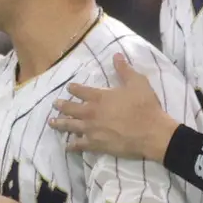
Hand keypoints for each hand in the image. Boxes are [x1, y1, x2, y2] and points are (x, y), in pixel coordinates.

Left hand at [50, 54, 178, 160]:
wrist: (151, 132)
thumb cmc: (144, 106)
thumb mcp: (137, 83)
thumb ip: (124, 70)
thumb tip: (116, 55)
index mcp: (99, 97)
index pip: (81, 91)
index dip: (74, 89)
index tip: (69, 88)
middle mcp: (91, 112)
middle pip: (71, 108)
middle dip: (61, 105)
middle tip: (55, 104)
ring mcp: (91, 129)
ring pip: (70, 126)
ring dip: (60, 124)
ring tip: (52, 123)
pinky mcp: (96, 144)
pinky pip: (79, 145)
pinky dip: (72, 145)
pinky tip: (67, 146)